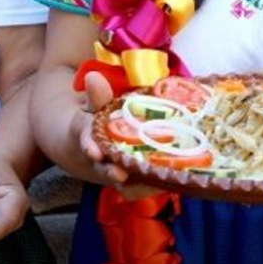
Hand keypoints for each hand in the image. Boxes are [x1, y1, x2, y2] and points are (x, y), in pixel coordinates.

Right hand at [73, 72, 161, 199]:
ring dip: (140, 183)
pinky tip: (175, 177)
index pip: (87, 142)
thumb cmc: (99, 123)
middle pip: (105, 171)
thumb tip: (93, 77)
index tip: (94, 151)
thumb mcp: (95, 107)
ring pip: (126, 185)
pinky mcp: (135, 182)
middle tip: (119, 174)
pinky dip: (157, 184)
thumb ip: (97, 96)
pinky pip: (144, 186)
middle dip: (112, 173)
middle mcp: (102, 162)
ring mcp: (119, 175)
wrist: (96, 150)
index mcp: (89, 139)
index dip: (89, 146)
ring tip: (158, 178)